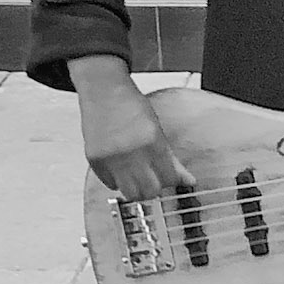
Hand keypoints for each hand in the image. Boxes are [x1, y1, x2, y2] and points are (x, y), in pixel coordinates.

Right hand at [69, 55, 193, 199]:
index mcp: (151, 142)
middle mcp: (131, 152)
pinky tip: (120, 167)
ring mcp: (111, 158)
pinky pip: (110, 184)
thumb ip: (172, 159)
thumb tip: (189, 181)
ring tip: (137, 175)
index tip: (168, 176)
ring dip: (136, 189)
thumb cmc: (130, 105)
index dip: (171, 180)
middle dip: (154, 188)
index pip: (168, 179)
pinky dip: (117, 181)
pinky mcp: (95, 161)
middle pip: (149, 192)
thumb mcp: (157, 130)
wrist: (103, 90)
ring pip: (129, 193)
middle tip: (153, 178)